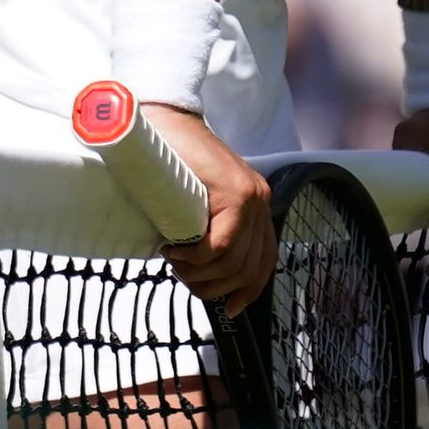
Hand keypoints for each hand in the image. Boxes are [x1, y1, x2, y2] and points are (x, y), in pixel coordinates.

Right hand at [143, 105, 275, 317]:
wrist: (165, 121)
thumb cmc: (171, 162)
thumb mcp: (196, 204)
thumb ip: (206, 229)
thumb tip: (201, 271)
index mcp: (256, 207)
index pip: (264, 261)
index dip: (248, 291)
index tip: (229, 308)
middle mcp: (261, 203)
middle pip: (248, 269)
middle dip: (212, 286)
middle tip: (182, 274)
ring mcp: (251, 196)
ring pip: (234, 261)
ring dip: (200, 273)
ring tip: (176, 262)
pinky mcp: (236, 191)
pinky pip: (222, 244)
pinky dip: (197, 257)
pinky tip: (176, 251)